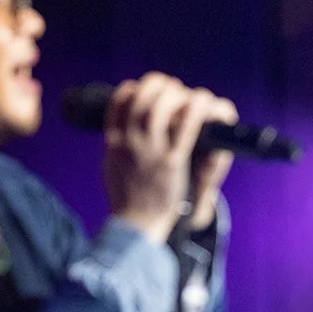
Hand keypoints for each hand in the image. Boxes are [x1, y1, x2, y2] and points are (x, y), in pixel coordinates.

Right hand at [102, 73, 237, 242]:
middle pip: (141, 98)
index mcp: (113, 142)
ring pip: (161, 107)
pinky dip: (195, 110)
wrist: (136, 226)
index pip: (118, 102)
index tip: (144, 90)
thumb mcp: (110, 166)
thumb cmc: (126, 198)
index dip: (133, 89)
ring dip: (175, 94)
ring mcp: (150, 152)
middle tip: (171, 89)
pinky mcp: (171, 163)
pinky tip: (202, 102)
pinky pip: (185, 128)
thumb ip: (115, 145)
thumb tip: (117, 129)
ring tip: (185, 95)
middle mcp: (130, 143)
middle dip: (158, 85)